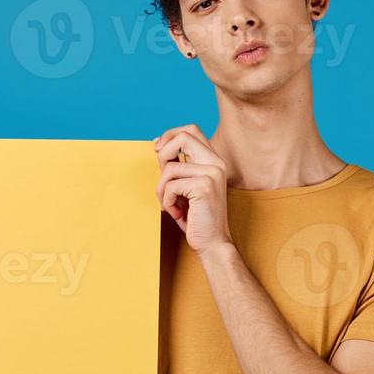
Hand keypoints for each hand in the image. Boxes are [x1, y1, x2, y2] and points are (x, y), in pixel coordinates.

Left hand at [154, 125, 232, 256]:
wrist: (213, 243)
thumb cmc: (196, 216)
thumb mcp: (185, 186)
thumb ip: (177, 165)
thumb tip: (157, 143)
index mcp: (213, 160)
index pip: (190, 130)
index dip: (169, 135)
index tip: (157, 150)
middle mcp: (216, 163)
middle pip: (182, 137)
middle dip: (163, 155)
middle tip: (163, 178)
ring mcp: (212, 173)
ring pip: (169, 168)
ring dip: (162, 190)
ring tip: (170, 204)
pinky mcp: (204, 186)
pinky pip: (170, 186)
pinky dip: (167, 201)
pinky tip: (177, 212)